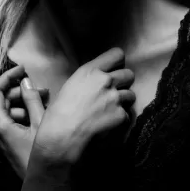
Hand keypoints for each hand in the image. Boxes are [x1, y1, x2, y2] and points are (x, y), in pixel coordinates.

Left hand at [0, 65, 48, 179]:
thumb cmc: (43, 157)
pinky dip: (20, 118)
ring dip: (24, 106)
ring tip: (45, 105)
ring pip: (6, 114)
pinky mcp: (1, 149)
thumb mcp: (41, 124)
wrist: (43, 190)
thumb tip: (25, 81)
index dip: (8, 76)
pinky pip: (7, 126)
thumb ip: (31, 100)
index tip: (23, 69)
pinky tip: (37, 118)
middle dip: (21, 92)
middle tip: (44, 91)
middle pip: (1, 102)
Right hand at [33, 47, 135, 164]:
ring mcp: (114, 97)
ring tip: (111, 110)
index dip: (117, 62)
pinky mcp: (120, 115)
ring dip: (124, 101)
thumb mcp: (68, 86)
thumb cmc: (58, 113)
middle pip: (129, 74)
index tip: (114, 70)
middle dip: (124, 83)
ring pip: (131, 95)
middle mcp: (105, 80)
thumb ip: (85, 80)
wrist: (62, 136)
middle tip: (113, 92)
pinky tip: (108, 124)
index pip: (117, 54)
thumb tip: (84, 82)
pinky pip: (127, 114)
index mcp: (90, 71)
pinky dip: (120, 119)